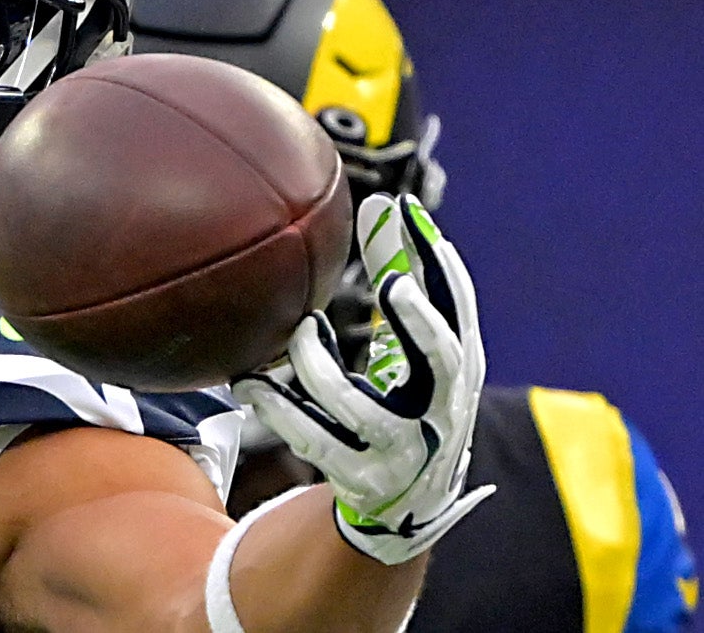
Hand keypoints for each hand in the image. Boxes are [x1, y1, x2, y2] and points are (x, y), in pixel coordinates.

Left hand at [231, 193, 493, 563]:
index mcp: (457, 375)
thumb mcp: (414, 353)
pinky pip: (311, 440)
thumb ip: (402, 282)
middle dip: (422, 325)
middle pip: (445, 366)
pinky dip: (278, 409)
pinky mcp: (359, 479)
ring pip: (357, 407)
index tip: (410, 213)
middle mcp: (440, 413)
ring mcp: (401, 452)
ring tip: (301, 330)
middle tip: (393, 285)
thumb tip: (382, 204)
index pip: (462, 313)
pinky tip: (249, 383)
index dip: (440, 267)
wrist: (407, 506)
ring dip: (320, 366)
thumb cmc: (408, 405)